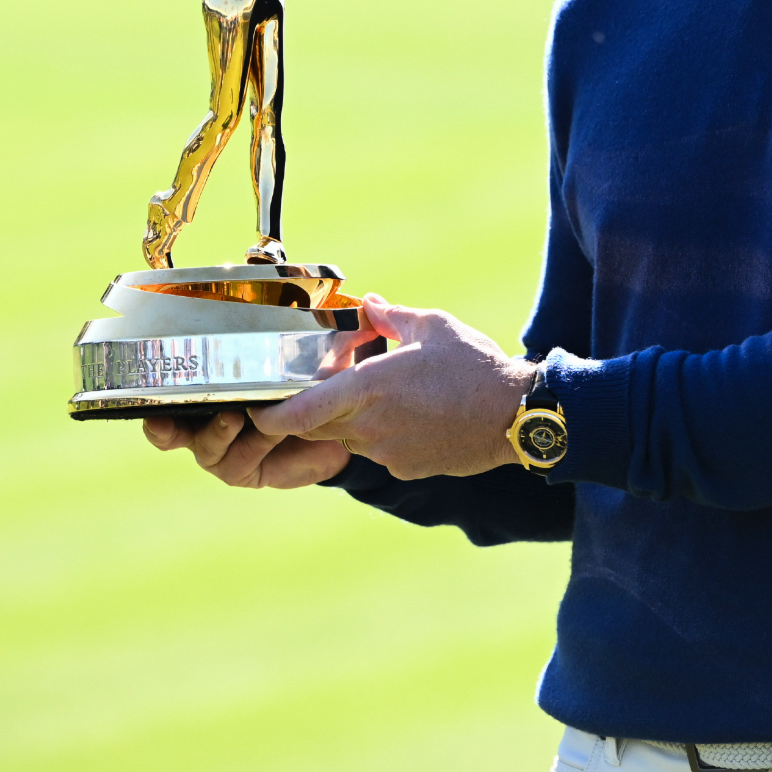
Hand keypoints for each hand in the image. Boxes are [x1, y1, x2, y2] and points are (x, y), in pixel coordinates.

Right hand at [143, 321, 381, 487]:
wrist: (346, 417)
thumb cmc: (305, 371)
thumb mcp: (288, 332)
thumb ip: (264, 300)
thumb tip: (241, 261)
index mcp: (205, 391)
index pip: (163, 395)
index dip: (145, 395)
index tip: (144, 385)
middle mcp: (205, 423)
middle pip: (168, 431)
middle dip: (164, 425)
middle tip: (164, 415)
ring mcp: (225, 450)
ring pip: (207, 447)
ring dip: (219, 430)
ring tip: (236, 413)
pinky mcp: (249, 471)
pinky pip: (241, 461)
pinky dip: (252, 444)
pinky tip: (268, 428)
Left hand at [251, 294, 535, 478]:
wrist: (516, 416)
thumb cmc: (475, 367)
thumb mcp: (434, 326)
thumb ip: (391, 317)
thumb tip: (369, 305)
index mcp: (368, 388)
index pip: (298, 413)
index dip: (267, 417)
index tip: (255, 409)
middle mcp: (369, 425)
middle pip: (316, 425)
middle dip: (311, 409)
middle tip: (321, 386)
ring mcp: (386, 452)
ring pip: (348, 437)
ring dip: (352, 419)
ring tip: (383, 395)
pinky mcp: (405, 467)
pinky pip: (378, 450)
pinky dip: (382, 434)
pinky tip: (413, 415)